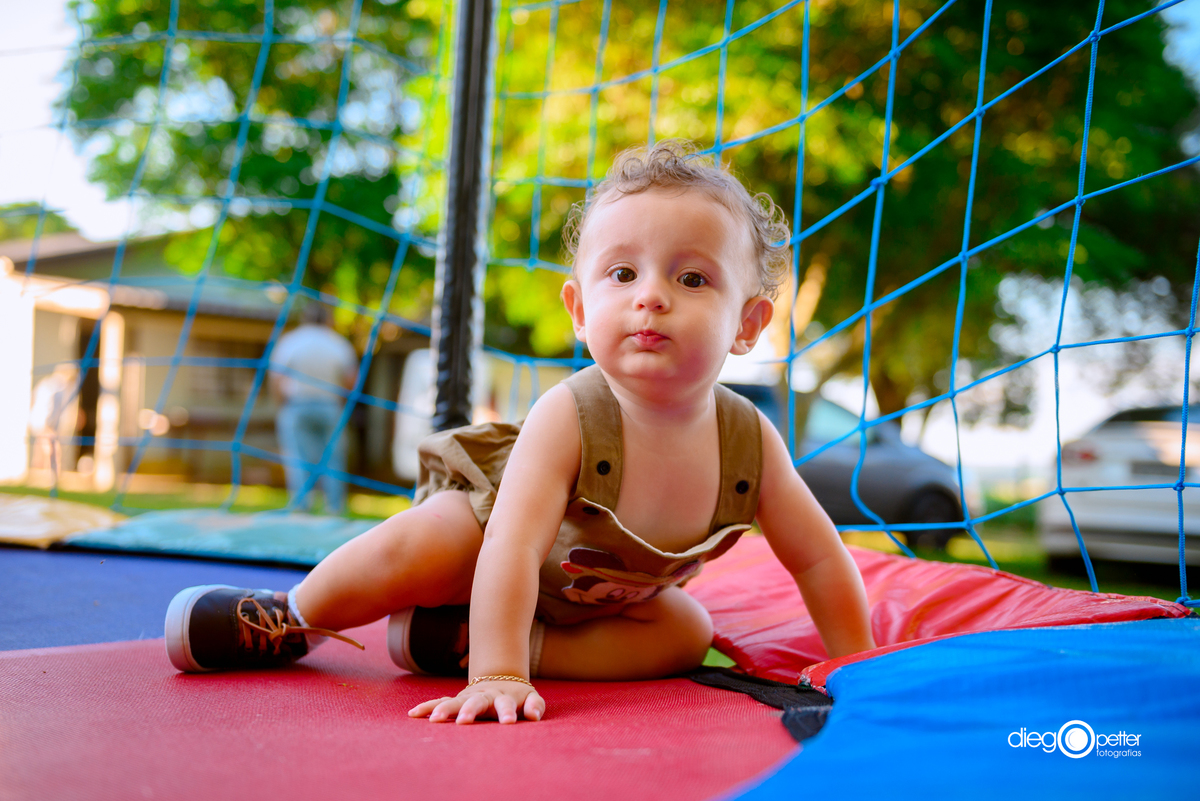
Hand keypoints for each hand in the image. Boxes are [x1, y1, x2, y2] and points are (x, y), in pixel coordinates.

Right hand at [408, 679, 544, 723]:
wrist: (501, 677)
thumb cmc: (518, 696)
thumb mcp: (530, 697)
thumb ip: (535, 705)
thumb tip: (535, 716)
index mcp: (504, 696)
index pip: (506, 704)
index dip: (507, 712)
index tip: (509, 723)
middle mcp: (484, 695)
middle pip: (477, 701)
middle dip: (470, 710)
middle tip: (464, 721)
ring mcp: (468, 696)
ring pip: (455, 701)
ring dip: (445, 709)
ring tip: (435, 720)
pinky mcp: (457, 699)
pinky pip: (440, 702)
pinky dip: (428, 707)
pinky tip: (414, 714)